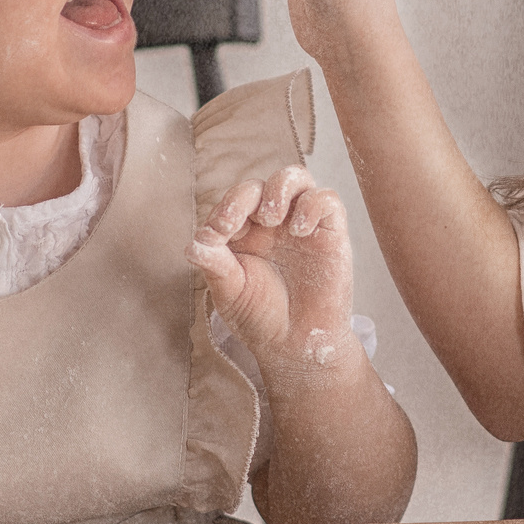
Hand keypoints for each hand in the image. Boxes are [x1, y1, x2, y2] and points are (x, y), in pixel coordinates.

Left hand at [185, 166, 362, 387]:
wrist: (296, 345)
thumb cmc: (261, 317)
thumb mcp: (230, 292)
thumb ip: (214, 264)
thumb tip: (193, 243)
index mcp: (243, 231)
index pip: (232, 202)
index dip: (223, 209)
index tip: (216, 233)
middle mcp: (272, 223)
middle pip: (260, 185)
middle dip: (244, 197)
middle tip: (235, 223)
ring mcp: (301, 224)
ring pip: (295, 178)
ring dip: (279, 188)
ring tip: (271, 217)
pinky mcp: (330, 232)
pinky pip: (326, 200)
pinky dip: (312, 205)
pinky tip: (299, 230)